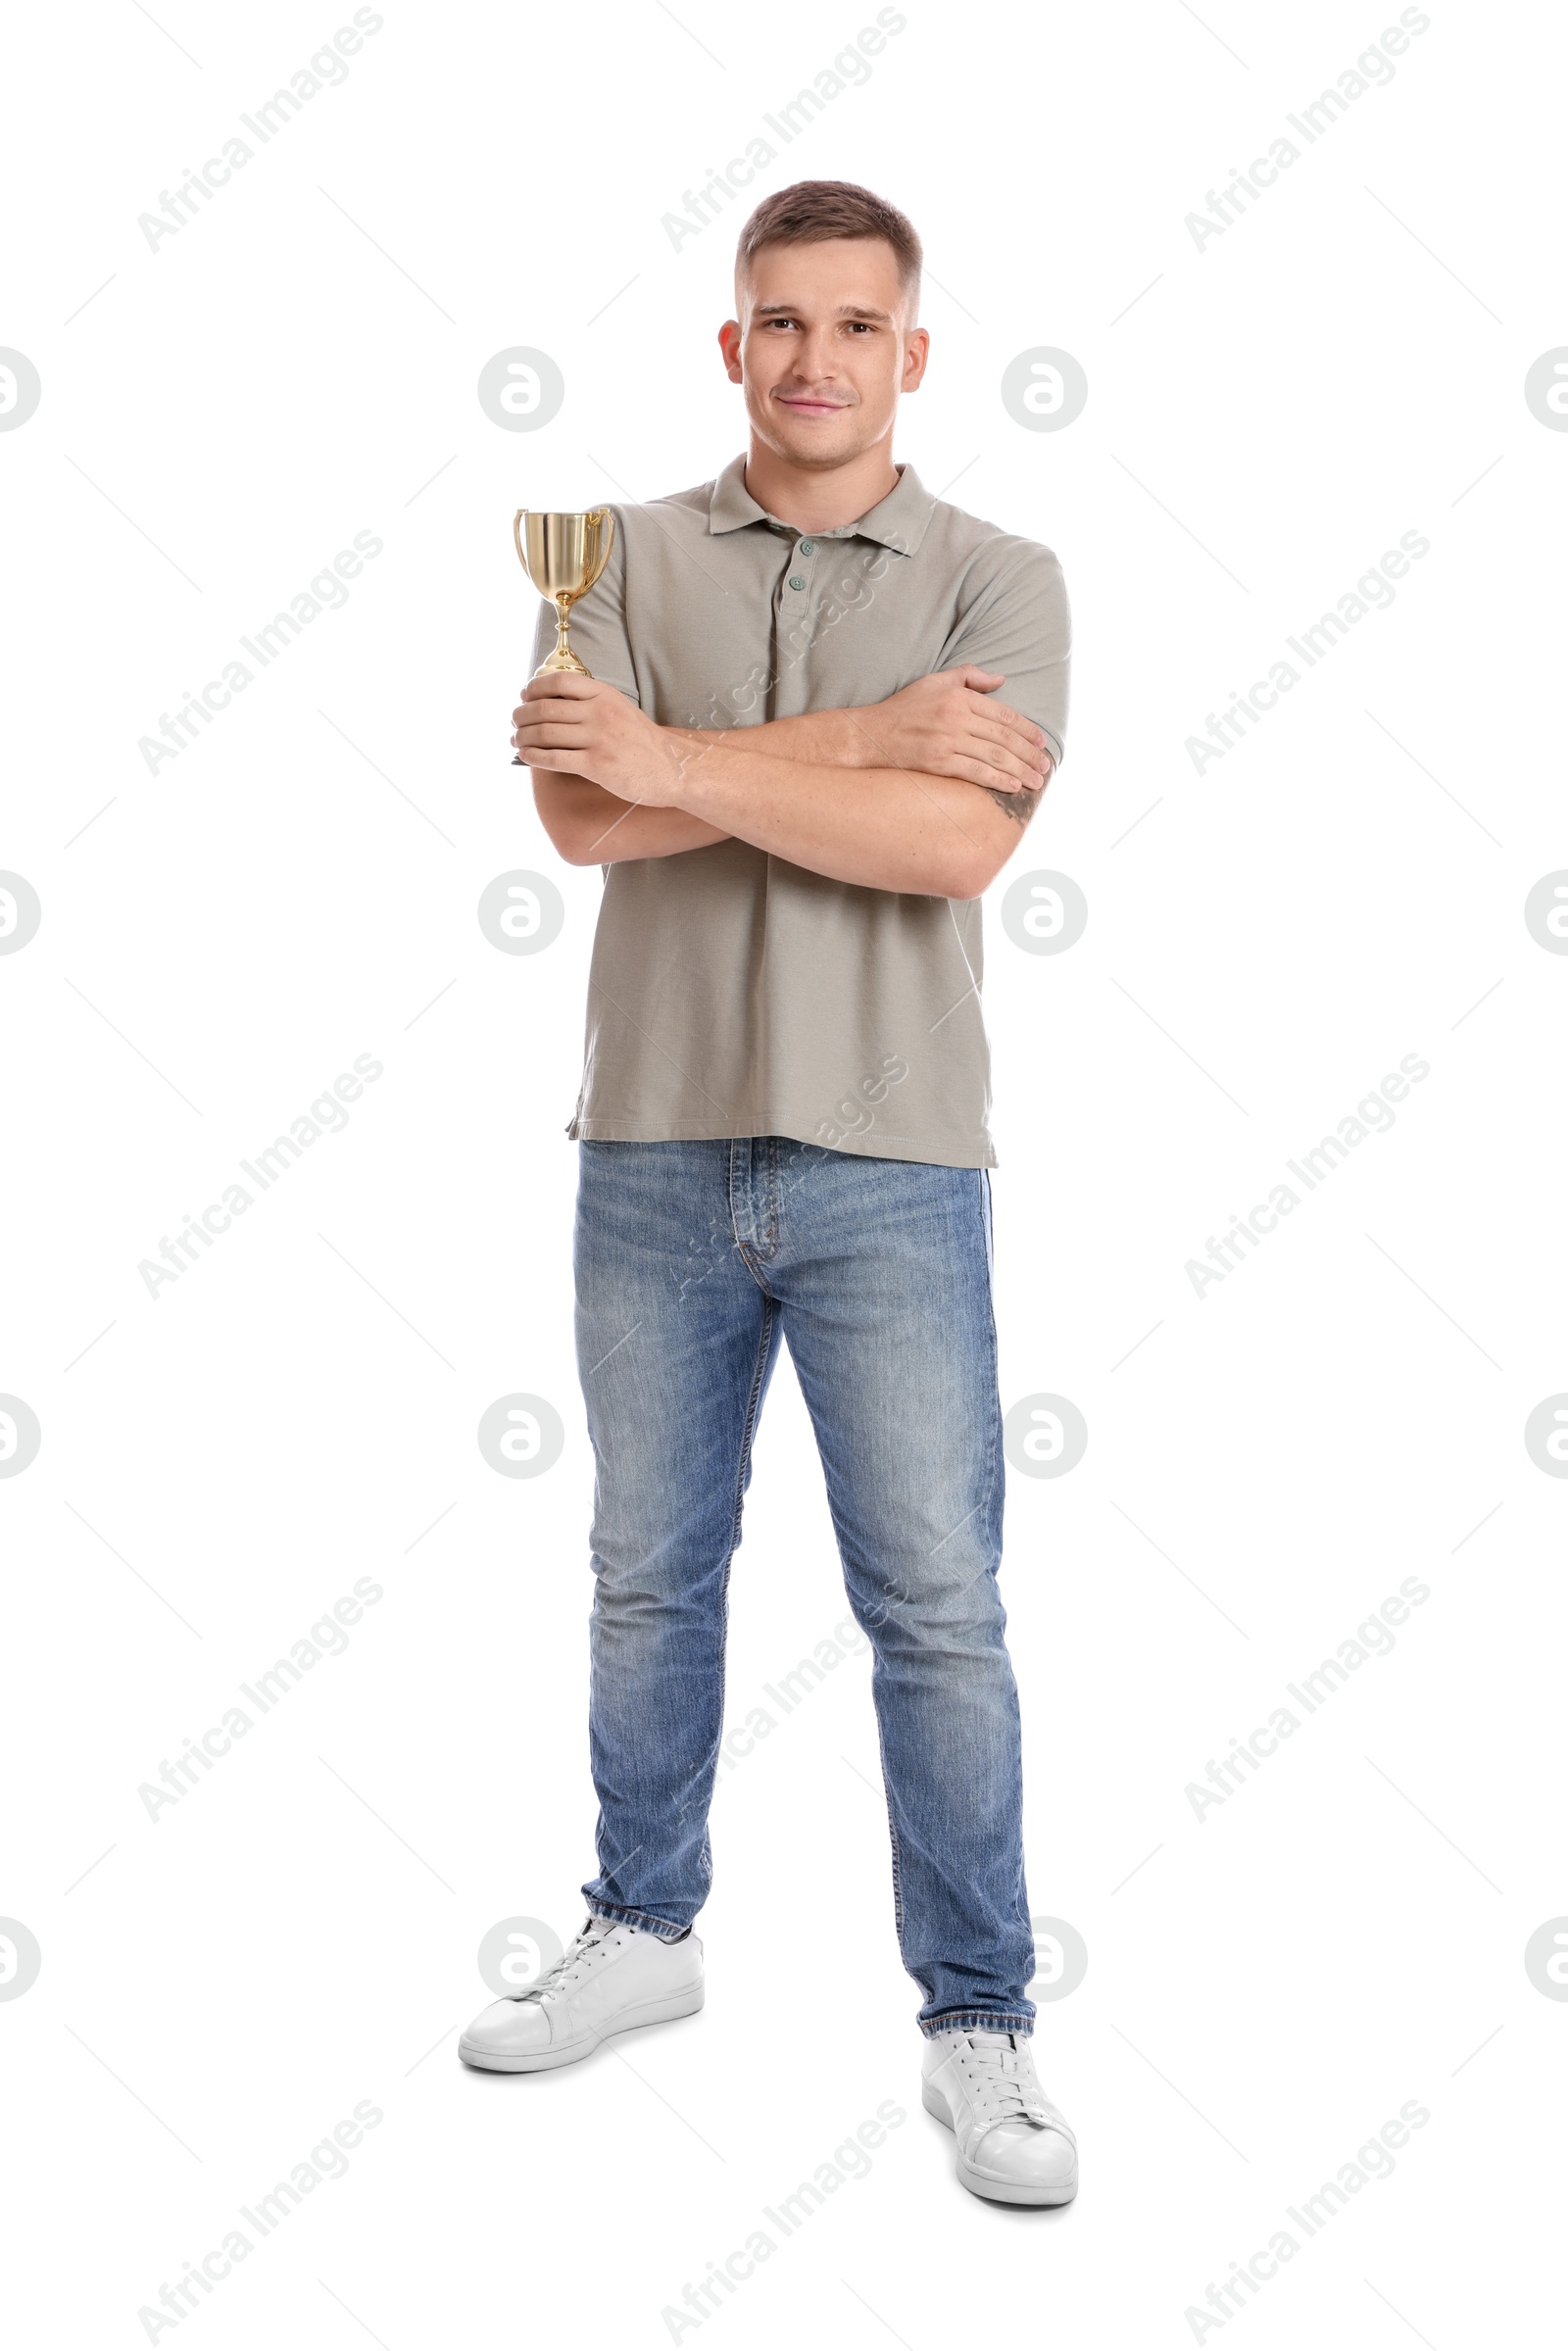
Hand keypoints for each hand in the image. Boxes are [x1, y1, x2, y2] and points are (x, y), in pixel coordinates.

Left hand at [511, 674, 691, 806]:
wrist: (672, 768)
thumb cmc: (642, 742)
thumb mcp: (620, 709)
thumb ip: (591, 703)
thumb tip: (552, 703)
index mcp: (604, 695)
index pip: (559, 681)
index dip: (534, 687)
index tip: (524, 696)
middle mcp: (600, 713)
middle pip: (545, 708)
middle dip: (521, 715)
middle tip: (514, 721)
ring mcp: (598, 739)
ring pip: (545, 733)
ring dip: (522, 736)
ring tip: (515, 740)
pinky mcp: (596, 765)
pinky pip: (553, 759)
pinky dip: (533, 756)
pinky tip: (526, 756)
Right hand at [850, 666, 1051, 794]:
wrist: (871, 735)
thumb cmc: (903, 708)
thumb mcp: (935, 681)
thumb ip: (969, 676)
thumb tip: (1001, 680)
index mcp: (958, 697)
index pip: (1002, 714)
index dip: (1026, 729)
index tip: (1040, 742)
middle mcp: (955, 718)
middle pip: (1003, 738)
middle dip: (1028, 754)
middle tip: (1044, 766)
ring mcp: (946, 741)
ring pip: (993, 757)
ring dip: (1019, 770)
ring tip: (1035, 780)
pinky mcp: (937, 763)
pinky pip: (974, 772)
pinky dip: (996, 780)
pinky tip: (1012, 786)